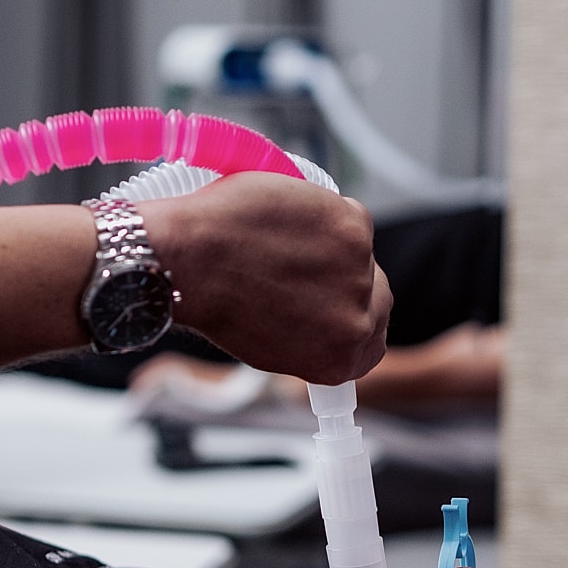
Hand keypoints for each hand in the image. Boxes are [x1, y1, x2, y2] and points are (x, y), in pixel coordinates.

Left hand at [140, 173, 389, 383]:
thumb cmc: (214, 301)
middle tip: (303, 261)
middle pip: (377, 291)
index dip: (355, 312)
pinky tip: (284, 216)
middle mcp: (360, 322)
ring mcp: (360, 272)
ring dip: (329, 240)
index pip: (374, 337)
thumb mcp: (272, 345)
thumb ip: (310, 334)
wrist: (190, 262)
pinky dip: (319, 209)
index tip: (336, 297)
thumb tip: (320, 310)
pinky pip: (347, 211)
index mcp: (342, 358)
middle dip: (345, 275)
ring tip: (278, 240)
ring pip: (358, 248)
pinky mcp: (354, 227)